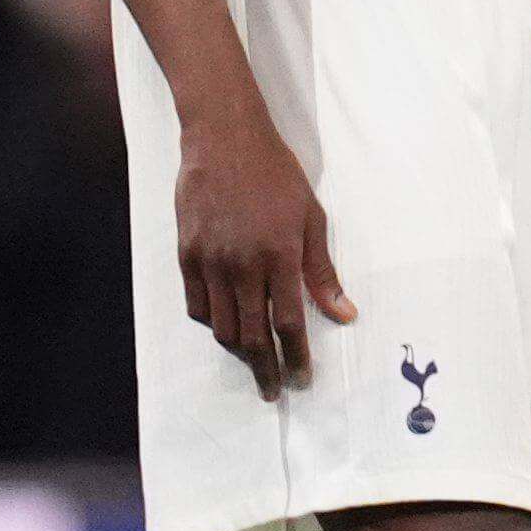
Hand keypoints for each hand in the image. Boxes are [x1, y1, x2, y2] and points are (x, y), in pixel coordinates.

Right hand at [176, 103, 354, 400]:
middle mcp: (242, 265)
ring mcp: (210, 262)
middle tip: (275, 391)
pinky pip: (197, 305)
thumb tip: (344, 313)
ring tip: (254, 361)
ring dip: (240, 350)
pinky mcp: (186, 255)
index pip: (289, 324)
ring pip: (222, 326)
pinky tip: (226, 325)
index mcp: (279, 256)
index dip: (296, 357)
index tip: (303, 379)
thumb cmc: (276, 175)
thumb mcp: (311, 218)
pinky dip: (212, 323)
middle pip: (253, 336)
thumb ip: (322, 271)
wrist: (225, 139)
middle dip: (266, 369)